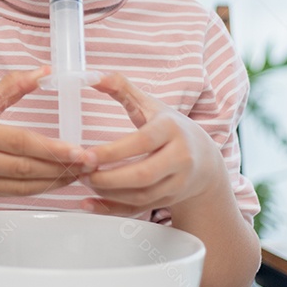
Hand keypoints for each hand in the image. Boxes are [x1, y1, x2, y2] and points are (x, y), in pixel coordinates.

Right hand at [0, 67, 94, 197]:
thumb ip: (12, 86)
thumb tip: (44, 71)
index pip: (20, 142)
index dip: (52, 148)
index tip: (79, 150)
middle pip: (25, 167)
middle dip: (61, 167)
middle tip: (90, 163)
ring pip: (23, 186)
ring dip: (55, 181)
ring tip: (81, 173)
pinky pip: (15, 194)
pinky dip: (40, 188)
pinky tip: (57, 180)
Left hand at [79, 73, 225, 215]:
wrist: (205, 160)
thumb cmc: (171, 128)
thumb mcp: (150, 105)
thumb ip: (122, 89)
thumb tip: (94, 76)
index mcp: (172, 129)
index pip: (142, 142)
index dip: (113, 151)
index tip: (86, 154)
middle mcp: (180, 158)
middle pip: (143, 175)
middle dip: (109, 178)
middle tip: (82, 172)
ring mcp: (178, 182)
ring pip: (141, 196)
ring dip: (108, 193)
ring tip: (84, 181)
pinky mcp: (171, 199)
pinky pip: (139, 208)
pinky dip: (113, 209)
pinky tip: (90, 203)